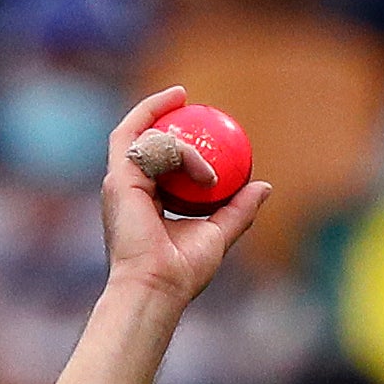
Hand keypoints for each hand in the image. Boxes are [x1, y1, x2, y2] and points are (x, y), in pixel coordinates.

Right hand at [100, 86, 268, 309]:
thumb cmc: (183, 271)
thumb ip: (238, 209)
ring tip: (208, 168)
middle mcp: (127, 188)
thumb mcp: (219, 233)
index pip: (154, 159)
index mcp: (144, 200)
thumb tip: (264, 187)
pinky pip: (145, 142)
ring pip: (146, 138)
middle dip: (157, 111)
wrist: (159, 287)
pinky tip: (191, 141)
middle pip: (140, 139)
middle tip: (184, 96)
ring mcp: (119, 183)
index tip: (194, 117)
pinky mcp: (119, 179)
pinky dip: (172, 142)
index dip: (169, 134)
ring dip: (183, 145)